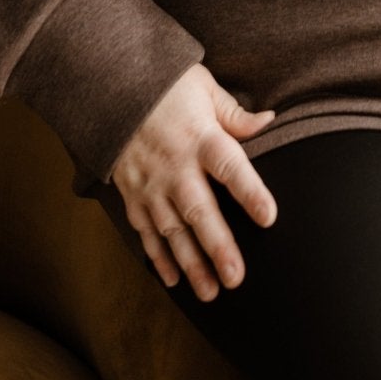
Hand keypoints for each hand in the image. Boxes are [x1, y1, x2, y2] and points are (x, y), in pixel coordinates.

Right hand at [110, 63, 278, 301]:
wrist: (111, 86)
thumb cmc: (166, 86)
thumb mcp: (204, 88)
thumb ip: (235, 114)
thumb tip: (270, 122)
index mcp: (199, 137)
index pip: (229, 166)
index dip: (249, 192)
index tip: (269, 217)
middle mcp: (174, 166)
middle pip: (199, 211)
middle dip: (218, 246)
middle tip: (236, 278)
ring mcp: (150, 184)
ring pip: (172, 232)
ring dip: (191, 263)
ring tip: (211, 293)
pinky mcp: (132, 195)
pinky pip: (146, 232)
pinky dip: (158, 258)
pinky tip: (174, 281)